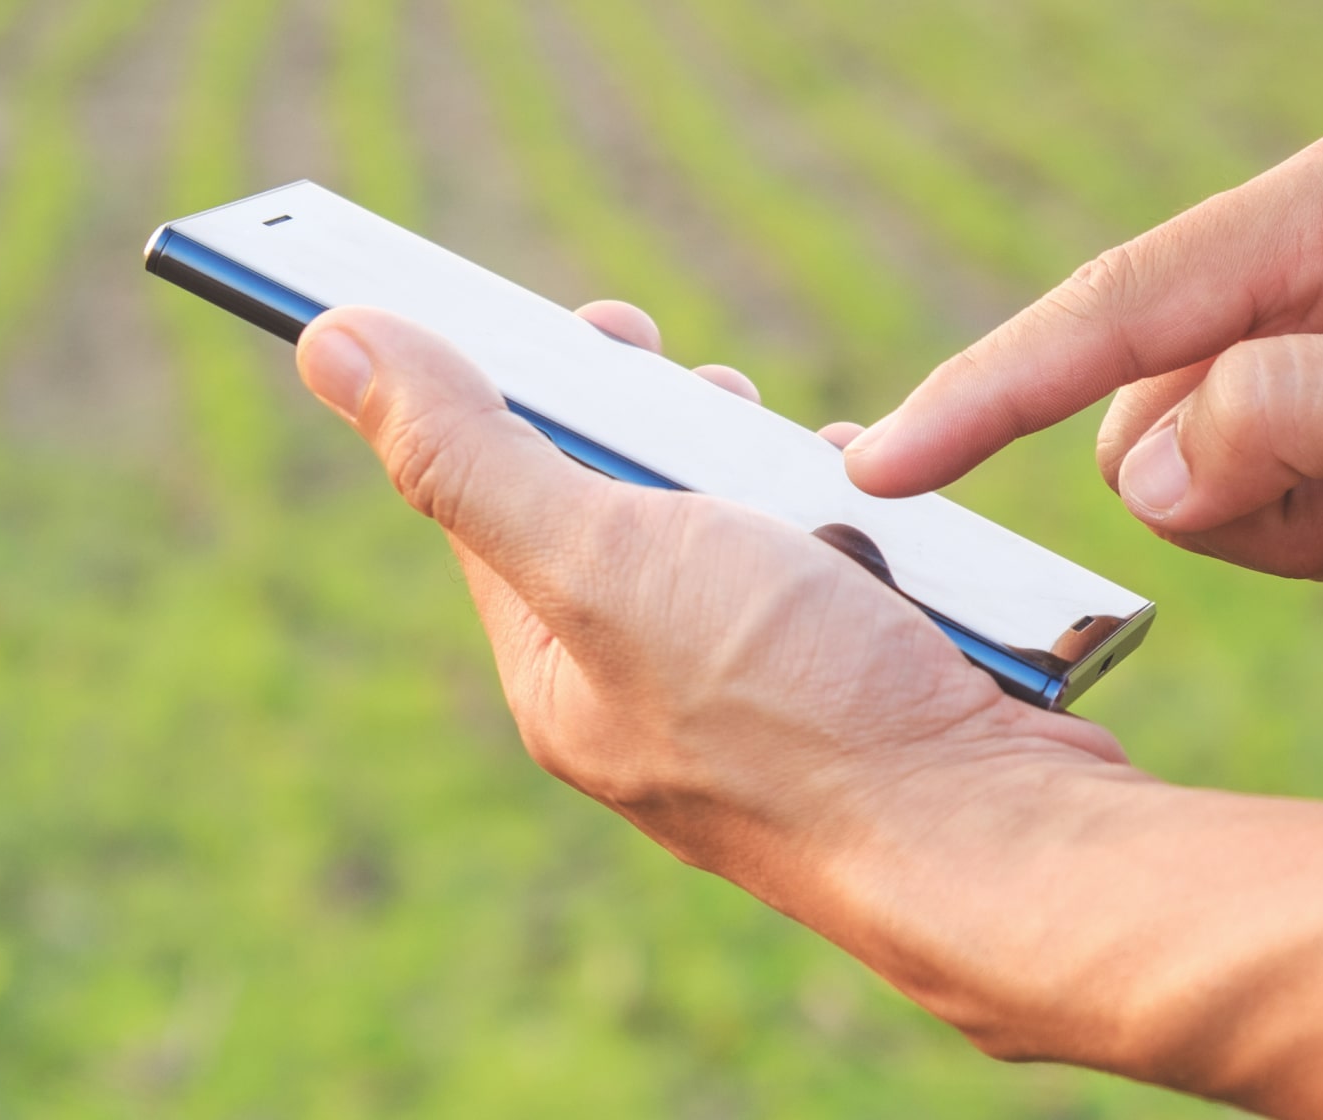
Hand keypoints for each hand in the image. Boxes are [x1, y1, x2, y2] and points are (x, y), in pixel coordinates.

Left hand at [291, 299, 1132, 890]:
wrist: (993, 838)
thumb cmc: (793, 708)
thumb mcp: (599, 556)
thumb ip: (465, 454)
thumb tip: (329, 347)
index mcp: (556, 677)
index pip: (493, 503)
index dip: (523, 394)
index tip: (590, 327)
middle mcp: (645, 696)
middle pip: (623, 506)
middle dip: (664, 426)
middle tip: (705, 392)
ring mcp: (760, 698)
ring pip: (740, 528)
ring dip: (768, 469)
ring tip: (803, 467)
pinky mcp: (860, 689)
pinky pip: (837, 568)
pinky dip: (858, 521)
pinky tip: (881, 522)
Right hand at [842, 124, 1322, 609]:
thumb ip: (1286, 420)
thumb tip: (1152, 465)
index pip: (1115, 306)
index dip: (988, 389)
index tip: (882, 464)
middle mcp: (1293, 246)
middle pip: (1135, 399)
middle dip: (1229, 484)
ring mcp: (1294, 316)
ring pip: (1169, 459)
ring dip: (1271, 517)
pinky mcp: (1301, 383)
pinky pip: (1220, 489)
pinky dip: (1297, 528)